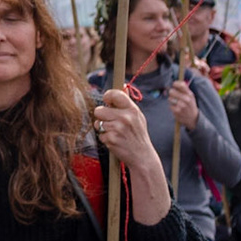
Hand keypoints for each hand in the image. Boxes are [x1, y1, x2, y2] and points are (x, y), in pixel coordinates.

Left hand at [94, 88, 170, 223]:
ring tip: (115, 133)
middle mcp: (125, 117)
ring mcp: (118, 128)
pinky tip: (116, 141)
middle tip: (113, 123)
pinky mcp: (111, 139)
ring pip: (98, 122)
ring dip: (103, 128)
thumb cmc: (137, 135)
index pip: (114, 94)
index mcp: (132, 110)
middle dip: (102, 117)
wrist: (142, 157)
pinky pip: (100, 134)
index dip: (107, 96)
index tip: (107, 101)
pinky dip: (105, 138)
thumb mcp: (138, 117)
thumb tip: (123, 84)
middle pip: (99, 110)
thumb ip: (127, 102)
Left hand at [166, 80, 199, 129]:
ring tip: (176, 103)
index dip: (175, 84)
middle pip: (171, 91)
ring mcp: (182, 105)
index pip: (181, 85)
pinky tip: (177, 108)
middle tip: (174, 95)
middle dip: (171, 93)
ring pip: (170, 98)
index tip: (174, 85)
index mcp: (190, 94)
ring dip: (171, 100)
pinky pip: (170, 106)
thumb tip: (175, 81)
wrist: (193, 118)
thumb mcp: (190, 96)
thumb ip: (183, 89)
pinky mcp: (177, 111)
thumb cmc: (190, 105)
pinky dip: (172, 107)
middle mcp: (187, 99)